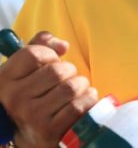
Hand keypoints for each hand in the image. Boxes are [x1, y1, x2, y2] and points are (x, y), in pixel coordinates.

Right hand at [0, 32, 97, 147]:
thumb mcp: (28, 68)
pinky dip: (88, 101)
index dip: (50, 54)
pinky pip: (79, 106)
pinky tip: (81, 103)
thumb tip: (62, 45)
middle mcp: (14, 98)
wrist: (31, 135)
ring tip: (74, 92)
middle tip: (66, 80)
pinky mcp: (49, 131)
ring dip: (81, 86)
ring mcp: (31, 116)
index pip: (34, 54)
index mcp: (5, 79)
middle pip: (58, 70)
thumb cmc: (34, 94)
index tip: (52, 61)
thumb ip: (41, 45)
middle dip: (70, 72)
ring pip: (71, 87)